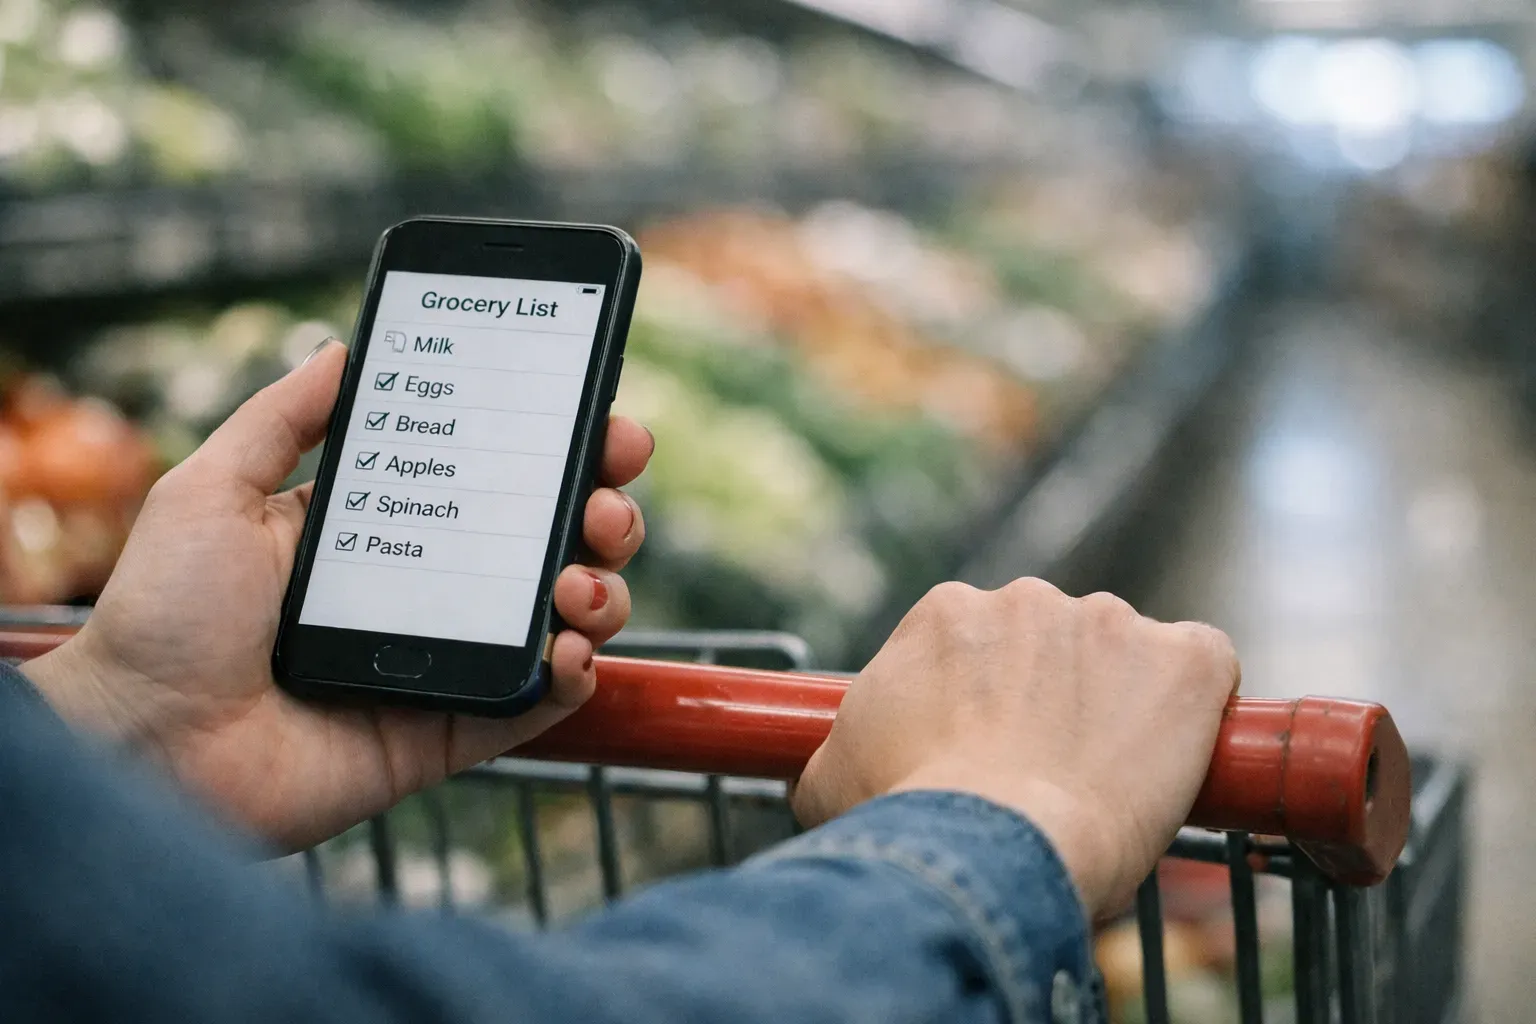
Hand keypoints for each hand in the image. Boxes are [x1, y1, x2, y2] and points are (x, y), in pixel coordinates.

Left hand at [23, 339, 653, 850]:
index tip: (601, 422)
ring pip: (564, 616)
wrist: (144, 743)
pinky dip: (576, 674)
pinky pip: (541, 701)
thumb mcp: (212, 490)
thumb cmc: (162, 618)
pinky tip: (566, 647)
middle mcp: (430, 589)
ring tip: (575, 579)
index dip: (559, 448)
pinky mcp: (456, 727)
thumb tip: (345, 347)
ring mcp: (449, 659)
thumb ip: (282, 418)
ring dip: (600, 586)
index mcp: (385, 528)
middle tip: (604, 498)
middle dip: (603, 509)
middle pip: (551, 540)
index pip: (493, 477)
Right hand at [791, 579, 1238, 916]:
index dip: (985, 703)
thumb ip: (840, 751)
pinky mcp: (1187, 660)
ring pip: (1124, 658)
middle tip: (1042, 772)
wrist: (989, 844)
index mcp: (946, 613)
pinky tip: (1177, 755)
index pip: (977, 647)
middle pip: (1053, 646)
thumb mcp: (830, 777)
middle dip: (1051, 700)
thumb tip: (832, 772)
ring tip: (1102, 782)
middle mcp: (1029, 598)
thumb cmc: (904, 813)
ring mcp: (1113, 622)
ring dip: (1118, 705)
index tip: (989, 752)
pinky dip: (1196, 707)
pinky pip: (1204, 666)